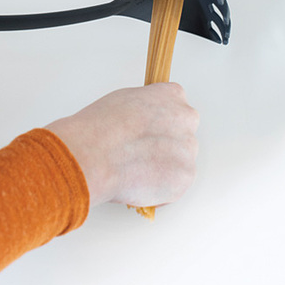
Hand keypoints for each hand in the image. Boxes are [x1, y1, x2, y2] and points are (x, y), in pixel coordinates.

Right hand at [46, 83, 198, 207]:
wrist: (96, 154)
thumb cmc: (103, 127)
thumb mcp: (125, 99)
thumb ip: (146, 109)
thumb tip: (145, 121)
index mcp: (173, 95)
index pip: (176, 107)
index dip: (159, 123)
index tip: (149, 131)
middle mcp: (186, 119)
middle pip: (181, 135)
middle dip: (165, 145)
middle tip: (141, 153)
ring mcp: (188, 148)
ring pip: (179, 161)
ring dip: (163, 167)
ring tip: (136, 169)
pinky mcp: (185, 176)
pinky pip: (176, 185)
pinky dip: (160, 188)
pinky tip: (140, 182)